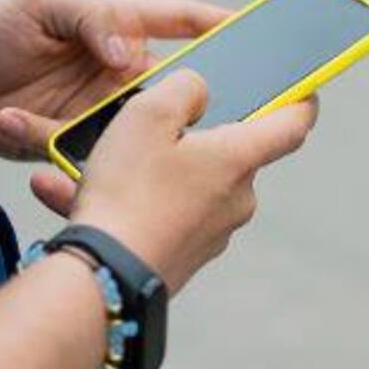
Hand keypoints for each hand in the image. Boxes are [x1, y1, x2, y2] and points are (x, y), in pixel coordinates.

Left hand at [0, 0, 229, 158]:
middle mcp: (123, 74)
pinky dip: (51, 144)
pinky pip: (88, 156)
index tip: (262, 32)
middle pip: (178, 86)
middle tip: (215, 109)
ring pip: (141, 131)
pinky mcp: (80, 147)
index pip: (184, 23)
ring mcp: (105, 113)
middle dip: (200, 98)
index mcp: (122, 30)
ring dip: (125, 136)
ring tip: (97, 128)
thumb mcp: (41, 6)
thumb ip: (92, 20)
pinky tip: (14, 122)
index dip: (224, 25)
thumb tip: (131, 55)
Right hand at [65, 70, 317, 291]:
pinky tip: (65, 192)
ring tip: (86, 165)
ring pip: (183, 184)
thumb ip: (184, 88)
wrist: (104, 280)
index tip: (304, 89)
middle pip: (229, 154)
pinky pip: (158, 215)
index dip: (300, 100)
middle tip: (151, 123)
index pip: (293, 125)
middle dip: (192, 137)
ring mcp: (214, 232)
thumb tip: (200, 90)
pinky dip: (124, 201)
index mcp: (239, 159)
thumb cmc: (128, 192)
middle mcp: (238, 198)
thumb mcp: (148, 114)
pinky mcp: (185, 256)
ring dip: (143, 170)